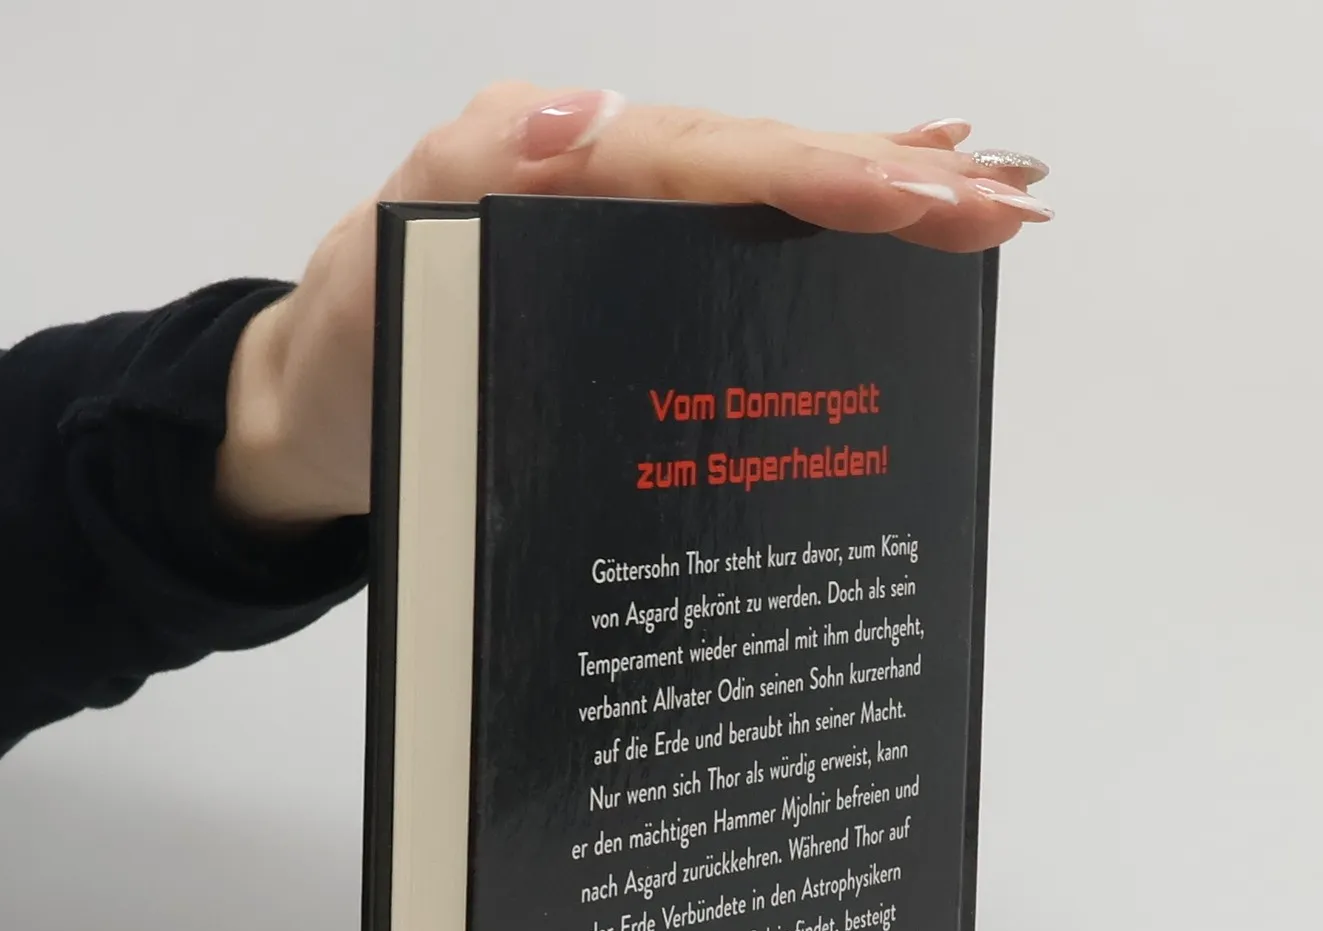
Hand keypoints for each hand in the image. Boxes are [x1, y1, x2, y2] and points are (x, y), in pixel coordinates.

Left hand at [215, 85, 1051, 529]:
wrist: (314, 423)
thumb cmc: (350, 359)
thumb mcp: (378, 273)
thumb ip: (465, 182)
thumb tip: (585, 115)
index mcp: (548, 162)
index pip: (711, 159)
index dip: (824, 175)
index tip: (926, 197)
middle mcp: (596, 175)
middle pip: (762, 162)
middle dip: (890, 178)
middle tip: (1009, 203)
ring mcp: (617, 224)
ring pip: (766, 191)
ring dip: (881, 189)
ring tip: (991, 194)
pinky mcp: (625, 275)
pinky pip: (736, 235)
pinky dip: (820, 217)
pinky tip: (892, 209)